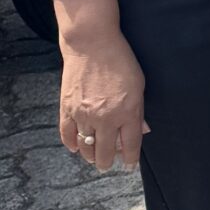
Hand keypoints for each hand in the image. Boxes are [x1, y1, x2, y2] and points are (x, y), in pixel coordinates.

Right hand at [58, 30, 147, 171]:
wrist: (91, 44)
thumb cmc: (120, 61)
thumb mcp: (139, 85)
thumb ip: (139, 111)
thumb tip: (141, 131)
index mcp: (127, 112)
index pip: (130, 146)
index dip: (129, 159)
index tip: (129, 165)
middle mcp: (105, 118)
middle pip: (105, 152)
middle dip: (107, 162)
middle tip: (108, 164)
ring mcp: (84, 115)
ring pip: (85, 147)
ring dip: (90, 156)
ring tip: (94, 159)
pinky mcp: (67, 109)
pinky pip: (67, 135)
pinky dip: (72, 144)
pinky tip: (76, 148)